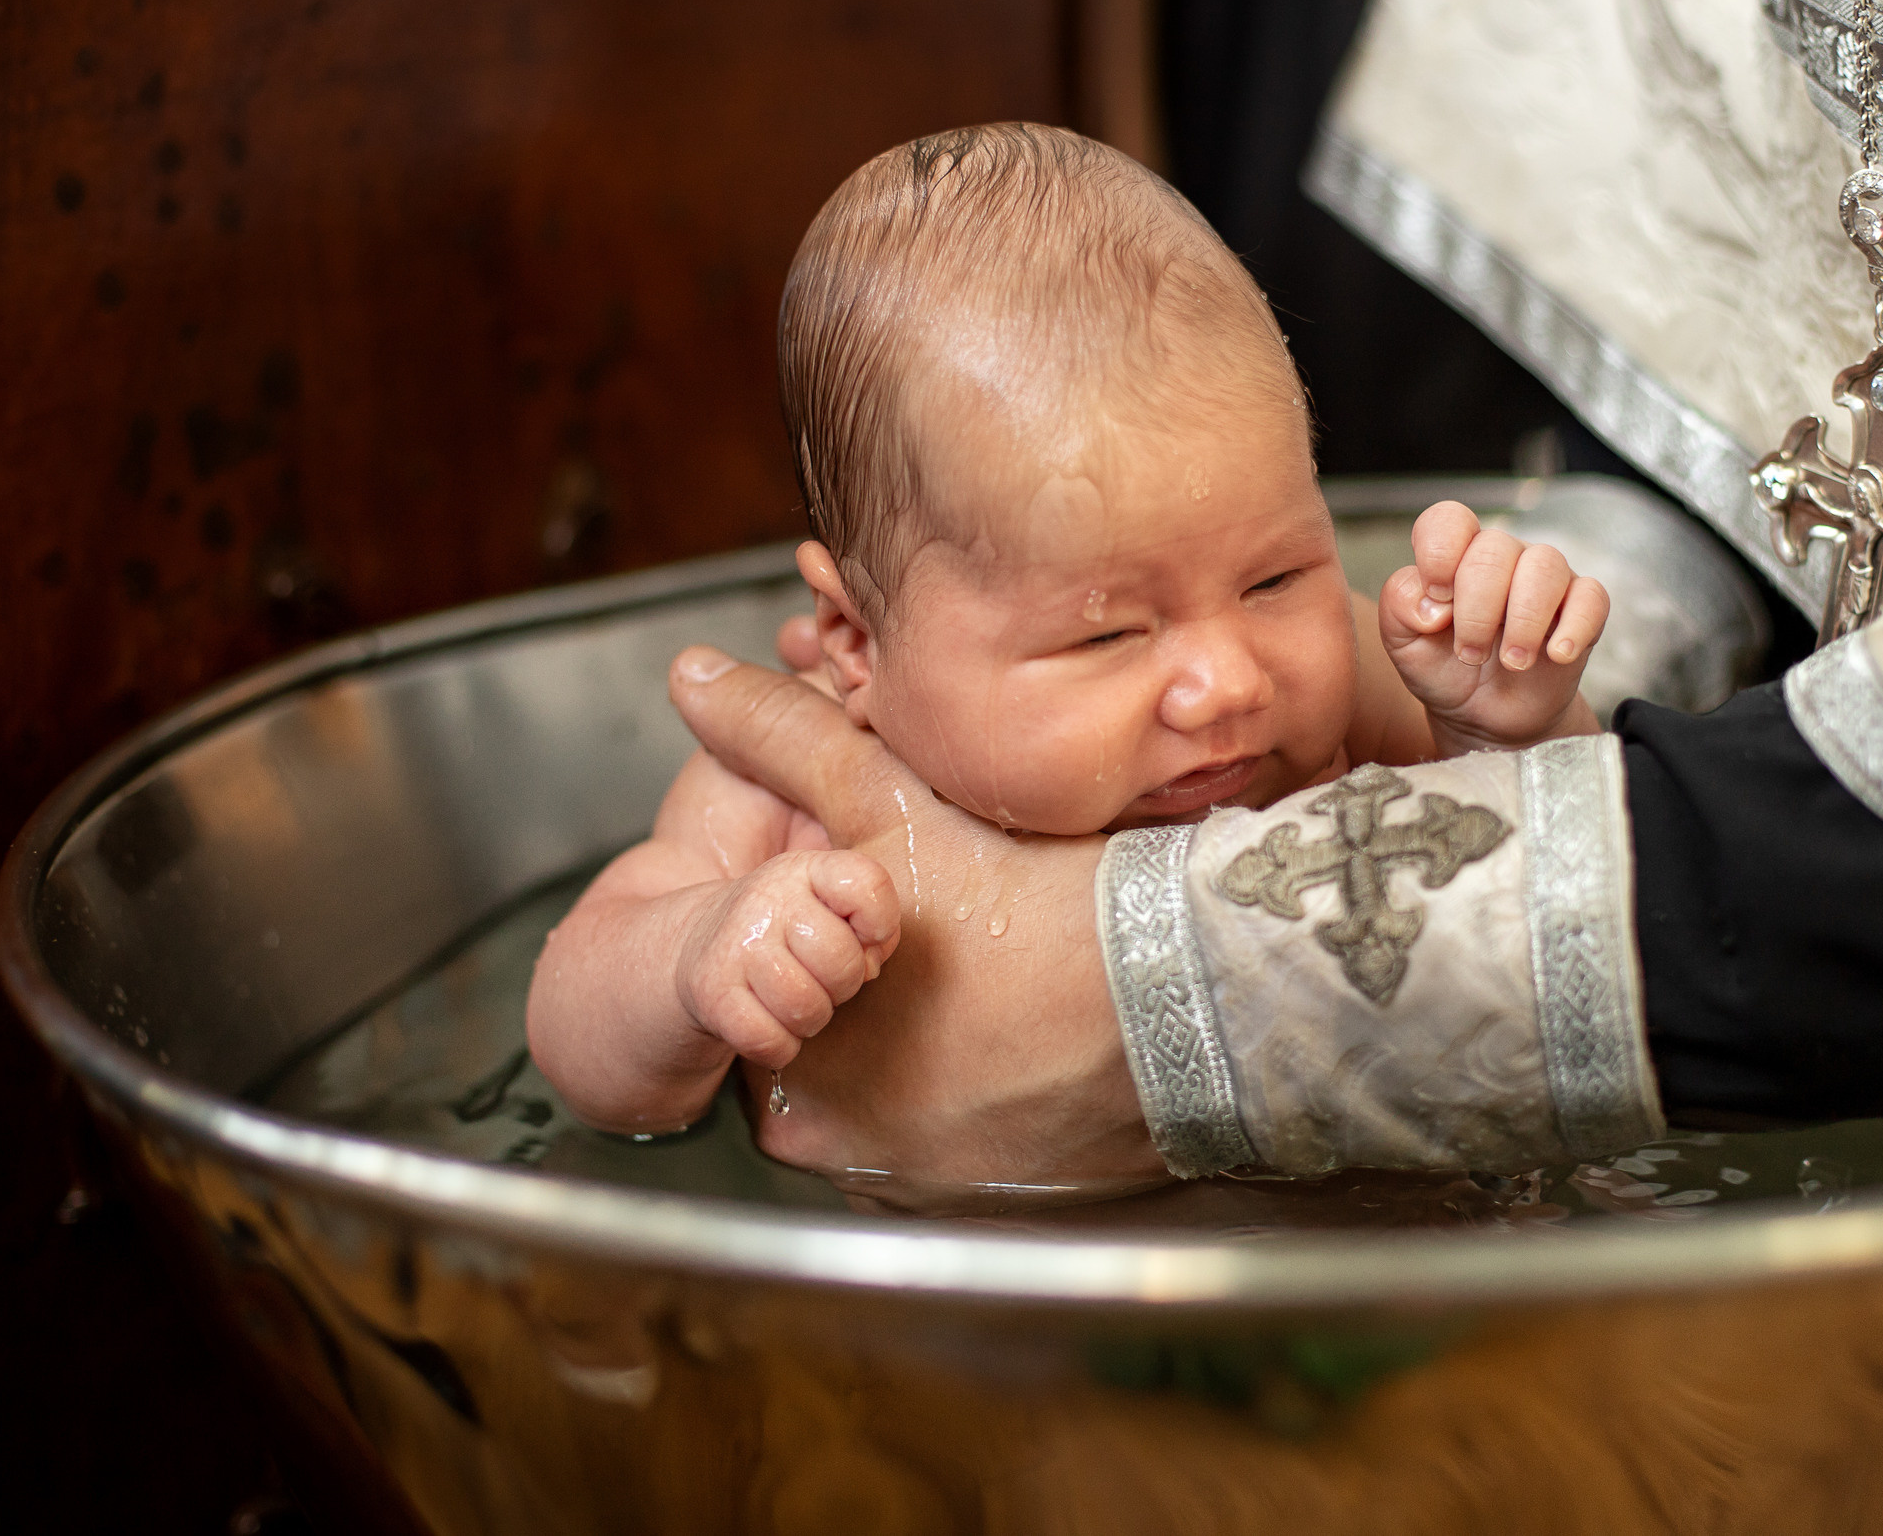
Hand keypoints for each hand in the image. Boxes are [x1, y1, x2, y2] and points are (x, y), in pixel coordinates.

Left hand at [664, 647, 1163, 1208]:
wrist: (1187, 994)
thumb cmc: (1035, 902)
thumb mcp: (890, 800)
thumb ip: (782, 743)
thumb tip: (695, 679)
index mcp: (786, 1065)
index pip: (756, 1003)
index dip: (806, 945)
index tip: (868, 916)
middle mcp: (838, 1149)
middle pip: (821, 1058)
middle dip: (862, 1003)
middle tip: (939, 942)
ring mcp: (918, 1184)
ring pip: (892, 1102)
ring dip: (923, 1054)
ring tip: (988, 983)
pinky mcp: (997, 1203)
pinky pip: (961, 1145)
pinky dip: (982, 1097)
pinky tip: (1026, 1037)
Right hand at [676, 850, 898, 1072]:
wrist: (698, 947)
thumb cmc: (787, 932)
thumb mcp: (827, 907)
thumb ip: (870, 925)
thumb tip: (870, 966)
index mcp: (805, 870)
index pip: (866, 883)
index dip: (881, 922)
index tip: (866, 938)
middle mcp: (766, 900)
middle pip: (842, 960)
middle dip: (844, 986)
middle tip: (823, 980)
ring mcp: (735, 946)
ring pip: (807, 1007)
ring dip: (812, 1019)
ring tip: (797, 1001)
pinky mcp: (713, 994)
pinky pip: (770, 1041)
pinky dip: (781, 1047)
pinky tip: (772, 1026)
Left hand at [1380, 500, 1605, 752]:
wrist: (1484, 716)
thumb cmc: (1443, 668)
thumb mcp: (1402, 643)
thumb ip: (1399, 606)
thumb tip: (1432, 604)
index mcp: (1456, 554)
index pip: (1449, 520)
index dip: (1439, 554)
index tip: (1437, 601)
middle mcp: (1502, 557)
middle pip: (1494, 550)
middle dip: (1477, 610)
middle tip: (1469, 654)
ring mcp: (1545, 579)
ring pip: (1544, 566)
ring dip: (1523, 621)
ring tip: (1511, 662)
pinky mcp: (1582, 608)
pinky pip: (1591, 597)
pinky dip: (1574, 627)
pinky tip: (1556, 655)